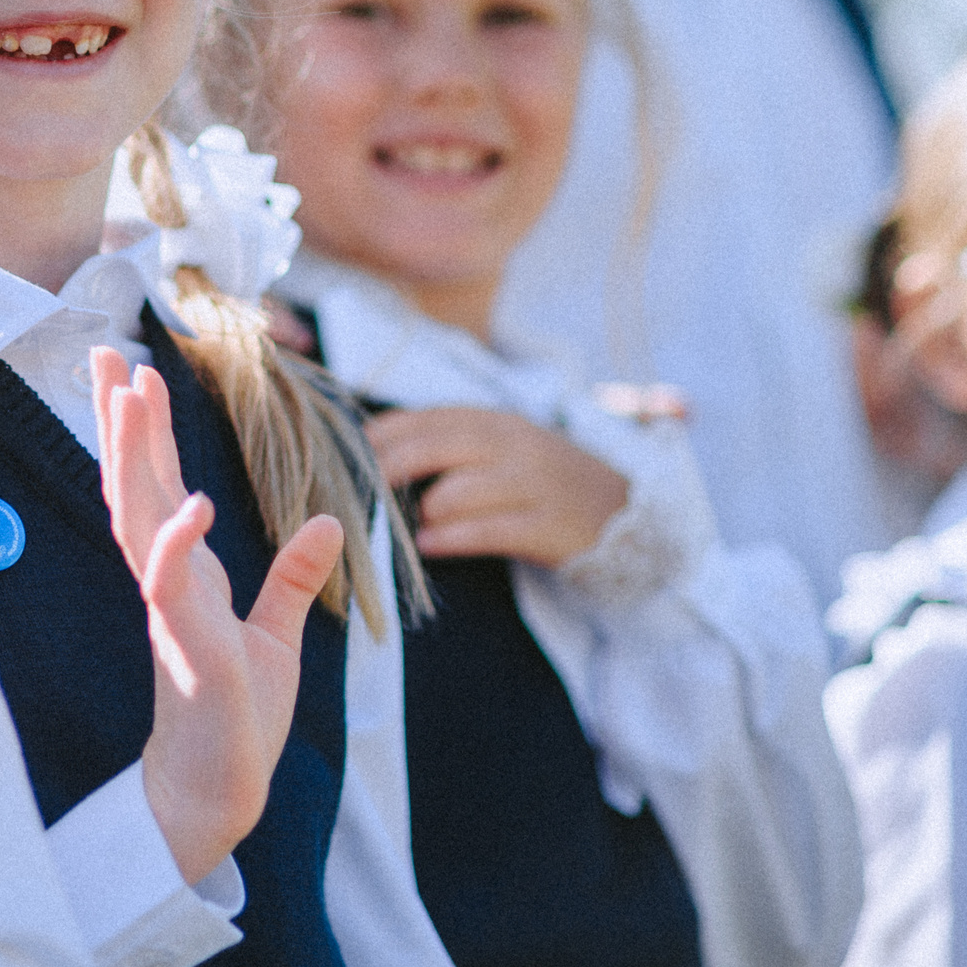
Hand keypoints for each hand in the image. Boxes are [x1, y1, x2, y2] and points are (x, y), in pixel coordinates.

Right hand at [92, 345, 342, 884]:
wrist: (222, 791)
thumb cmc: (239, 719)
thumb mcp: (277, 634)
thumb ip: (293, 578)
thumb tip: (326, 519)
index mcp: (186, 573)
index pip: (157, 486)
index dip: (143, 430)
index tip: (134, 370)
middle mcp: (168, 580)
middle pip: (134, 485)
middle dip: (121, 420)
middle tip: (105, 352)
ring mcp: (172, 609)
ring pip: (140, 517)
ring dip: (133, 456)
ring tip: (132, 393)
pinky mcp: (187, 646)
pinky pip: (173, 584)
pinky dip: (178, 543)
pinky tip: (190, 504)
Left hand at [365, 405, 627, 568]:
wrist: (624, 511)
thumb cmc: (539, 481)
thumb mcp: (497, 448)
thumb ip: (443, 443)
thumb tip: (370, 447)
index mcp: (490, 419)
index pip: (418, 419)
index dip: (375, 441)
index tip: (342, 463)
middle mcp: (509, 442)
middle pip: (429, 448)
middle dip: (384, 473)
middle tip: (356, 499)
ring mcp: (531, 482)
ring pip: (453, 492)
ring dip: (421, 513)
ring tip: (406, 530)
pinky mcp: (546, 525)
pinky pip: (485, 531)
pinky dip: (449, 540)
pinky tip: (429, 547)